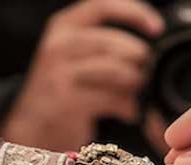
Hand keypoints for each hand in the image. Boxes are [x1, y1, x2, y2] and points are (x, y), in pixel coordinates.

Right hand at [1, 0, 163, 151]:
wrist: (33, 126)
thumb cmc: (64, 90)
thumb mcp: (77, 56)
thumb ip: (105, 46)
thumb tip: (148, 53)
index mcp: (64, 26)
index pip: (103, 6)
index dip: (134, 13)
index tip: (157, 28)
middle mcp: (59, 45)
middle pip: (114, 43)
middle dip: (138, 59)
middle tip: (144, 74)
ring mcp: (61, 74)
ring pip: (116, 70)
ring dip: (134, 83)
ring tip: (135, 94)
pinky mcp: (68, 102)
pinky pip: (111, 99)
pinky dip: (128, 107)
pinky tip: (129, 112)